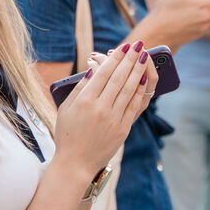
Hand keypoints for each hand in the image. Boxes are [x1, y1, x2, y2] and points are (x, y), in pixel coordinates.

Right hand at [54, 41, 157, 174]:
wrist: (75, 163)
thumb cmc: (67, 134)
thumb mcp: (66, 108)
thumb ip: (79, 88)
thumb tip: (93, 70)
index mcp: (84, 101)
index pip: (103, 73)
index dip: (115, 58)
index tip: (123, 47)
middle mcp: (100, 108)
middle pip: (119, 78)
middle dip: (130, 59)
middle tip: (138, 45)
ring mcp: (113, 119)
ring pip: (129, 90)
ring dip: (138, 71)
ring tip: (144, 57)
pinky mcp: (122, 129)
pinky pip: (133, 106)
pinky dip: (139, 91)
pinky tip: (144, 79)